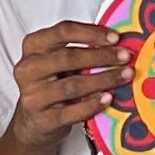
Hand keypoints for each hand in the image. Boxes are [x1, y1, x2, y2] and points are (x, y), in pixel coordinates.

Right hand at [10, 21, 126, 149]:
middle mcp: (29, 69)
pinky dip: (92, 104)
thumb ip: (77, 48)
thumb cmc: (50, 84)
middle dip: (102, 56)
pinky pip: (71, 112)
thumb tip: (116, 43)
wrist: (31, 122)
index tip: (115, 37)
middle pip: (69, 57)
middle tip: (126, 57)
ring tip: (125, 76)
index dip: (91, 33)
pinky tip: (108, 98)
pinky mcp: (42, 120)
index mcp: (33, 46)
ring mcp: (33, 95)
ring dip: (103, 79)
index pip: (63, 31)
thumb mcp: (55, 60)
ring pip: (72, 85)